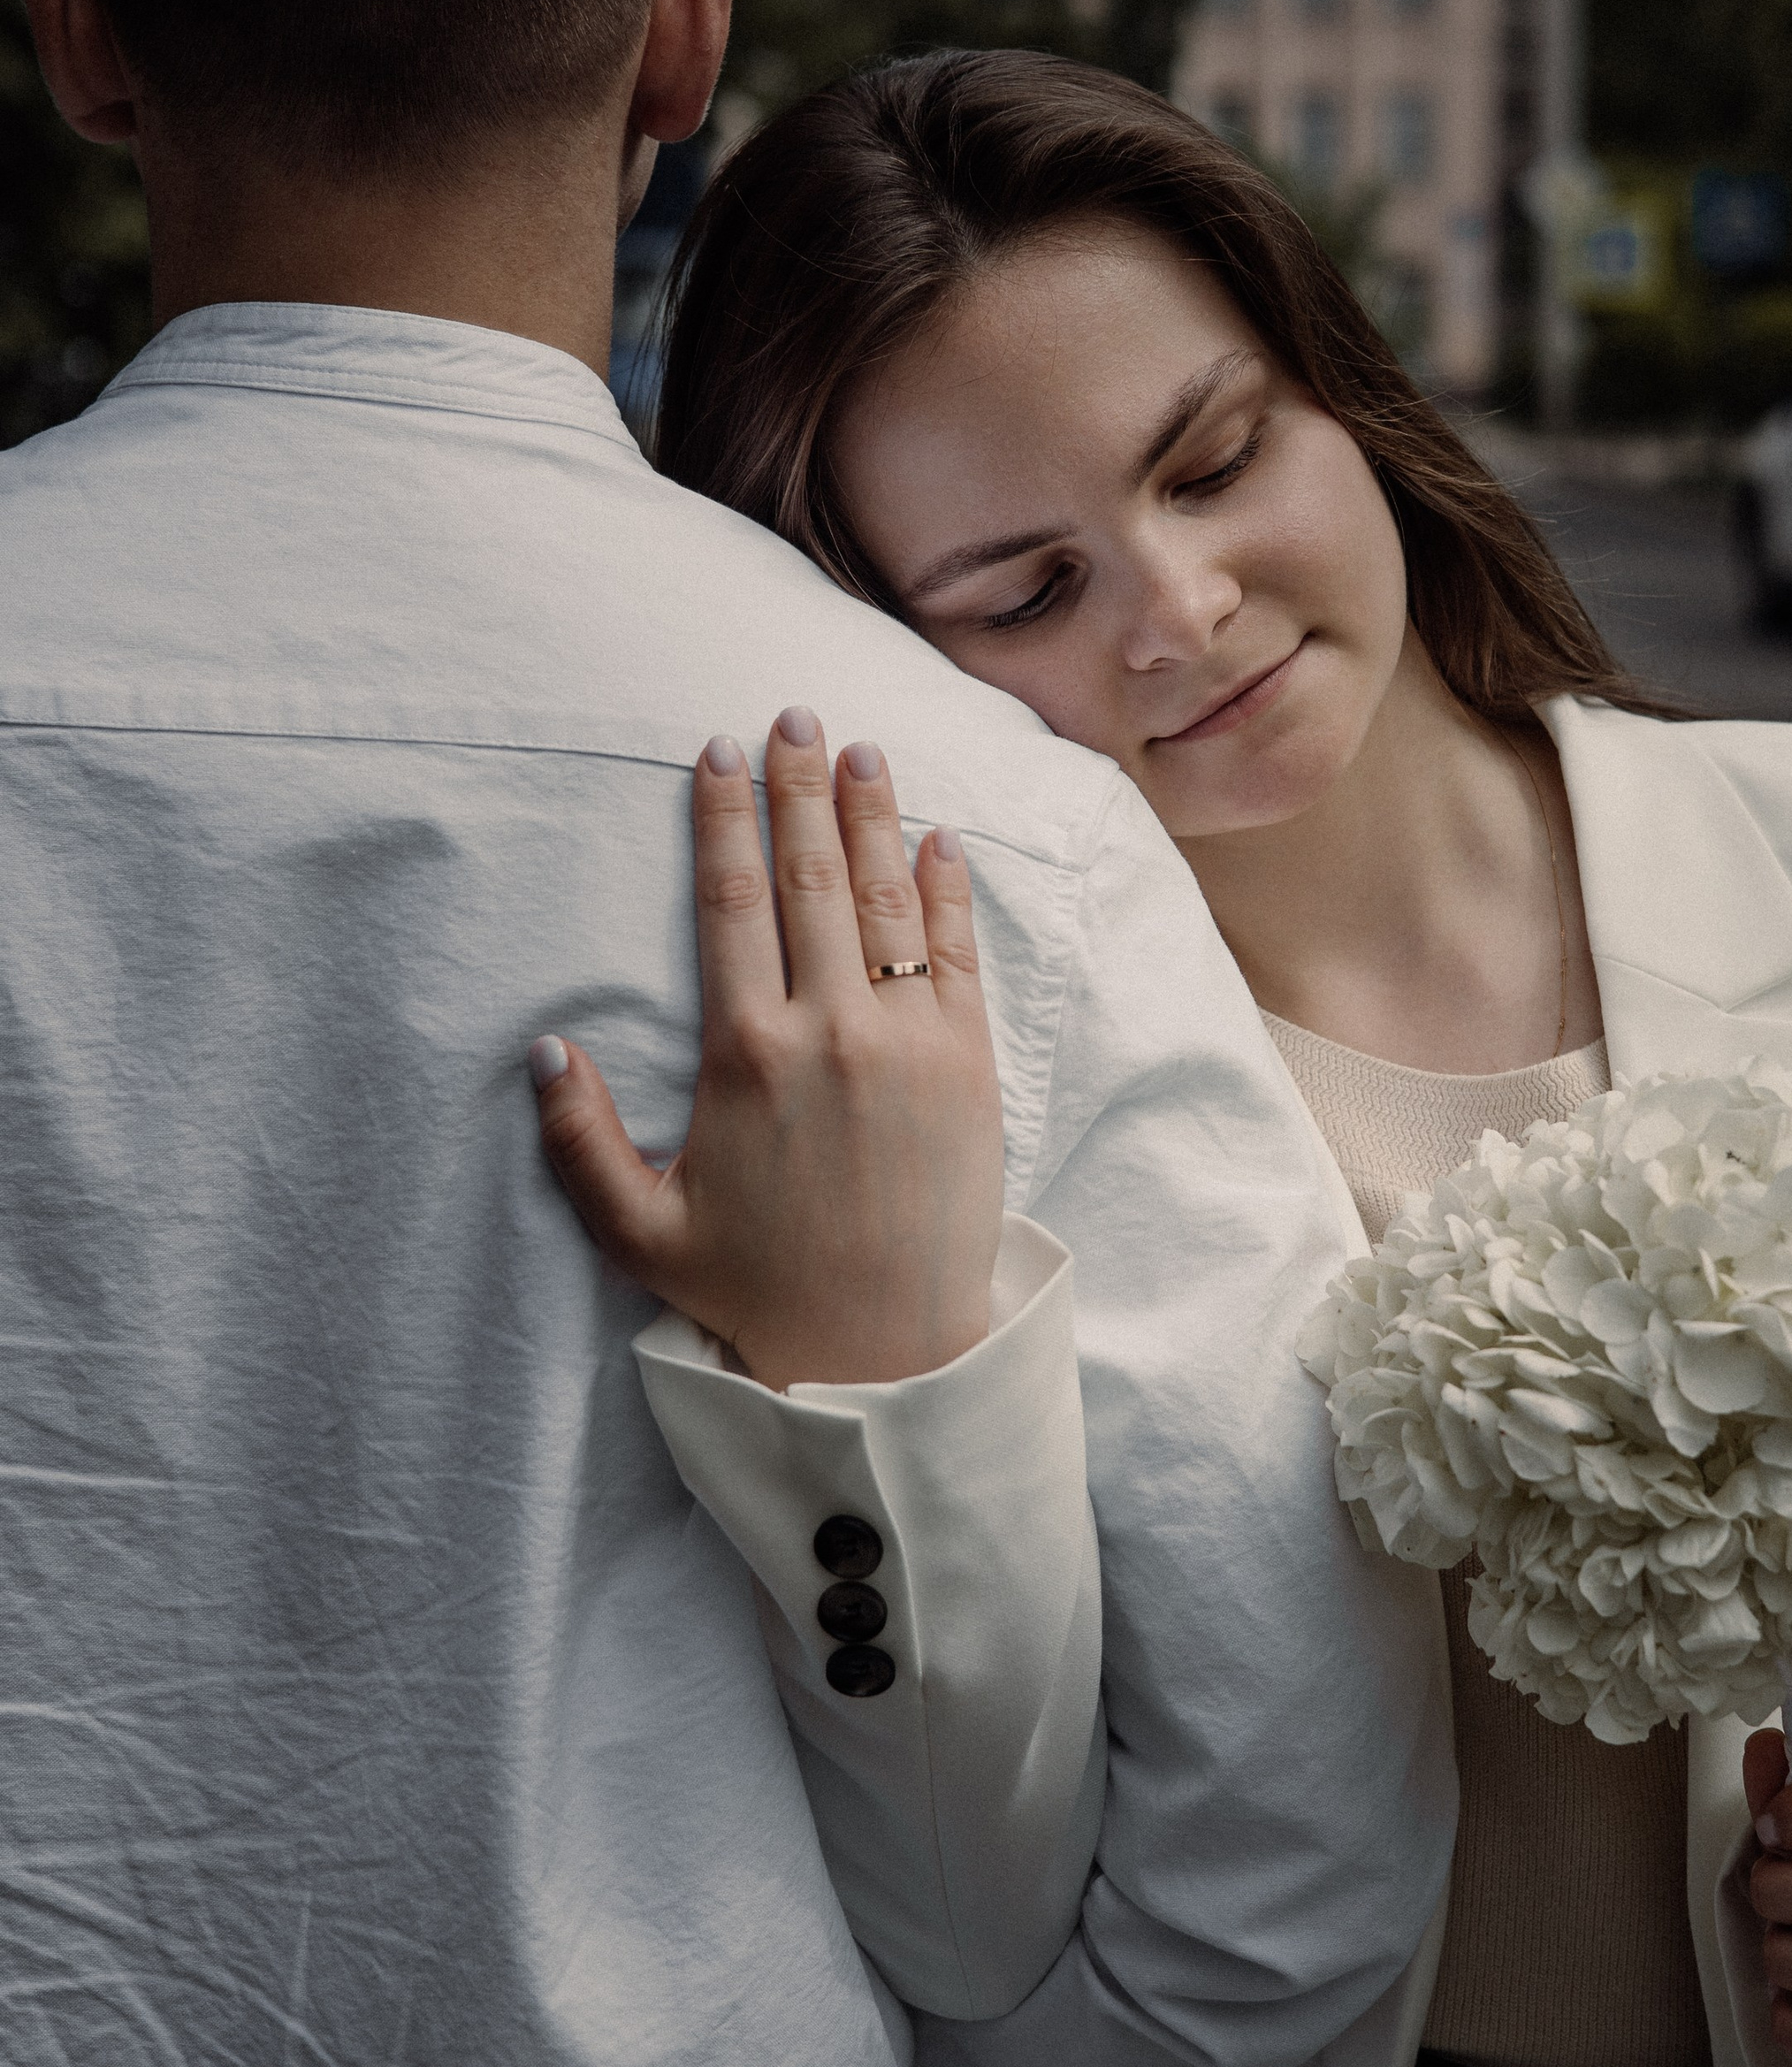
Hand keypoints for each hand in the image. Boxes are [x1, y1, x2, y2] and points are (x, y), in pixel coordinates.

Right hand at [529, 711, 1003, 1388]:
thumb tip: (545, 1049)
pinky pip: (959, 952)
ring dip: (874, 815)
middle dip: (800, 786)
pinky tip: (939, 838)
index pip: (731, 902)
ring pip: (888, 898)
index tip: (719, 753)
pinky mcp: (971, 1065)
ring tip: (864, 750)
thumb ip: (580, 1142)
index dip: (724, 818)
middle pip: (810, 876)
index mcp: (747, 1053)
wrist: (886, 1350)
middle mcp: (831, 1029)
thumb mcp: (640, 1232)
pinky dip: (950, 887)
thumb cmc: (757, 1292)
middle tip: (795, 715)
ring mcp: (910, 1041)